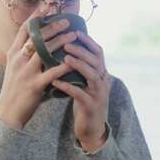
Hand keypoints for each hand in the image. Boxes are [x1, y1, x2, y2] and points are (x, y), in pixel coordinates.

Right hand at [0, 8, 78, 128]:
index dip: (35, 17)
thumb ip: (24, 53)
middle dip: (52, 27)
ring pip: (44, 51)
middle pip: (36, 37)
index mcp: (13, 53)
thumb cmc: (14, 88)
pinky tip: (72, 60)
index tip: (46, 7)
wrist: (8, 112)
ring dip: (60, 41)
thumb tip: (38, 39)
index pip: (24, 30)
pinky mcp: (34, 85)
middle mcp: (18, 59)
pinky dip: (63, 65)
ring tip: (73, 35)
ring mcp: (25, 72)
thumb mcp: (14, 66)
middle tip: (65, 21)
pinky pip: (51, 72)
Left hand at [51, 32, 109, 151]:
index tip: (75, 31)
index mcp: (101, 73)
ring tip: (64, 58)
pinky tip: (56, 82)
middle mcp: (103, 81)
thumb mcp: (85, 82)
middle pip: (96, 61)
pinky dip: (68, 87)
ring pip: (92, 75)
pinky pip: (80, 94)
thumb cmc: (85, 101)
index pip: (98, 52)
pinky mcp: (90, 106)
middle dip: (81, 51)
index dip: (88, 41)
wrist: (92, 128)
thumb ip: (81, 67)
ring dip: (78, 65)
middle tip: (66, 43)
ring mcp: (98, 94)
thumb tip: (67, 47)